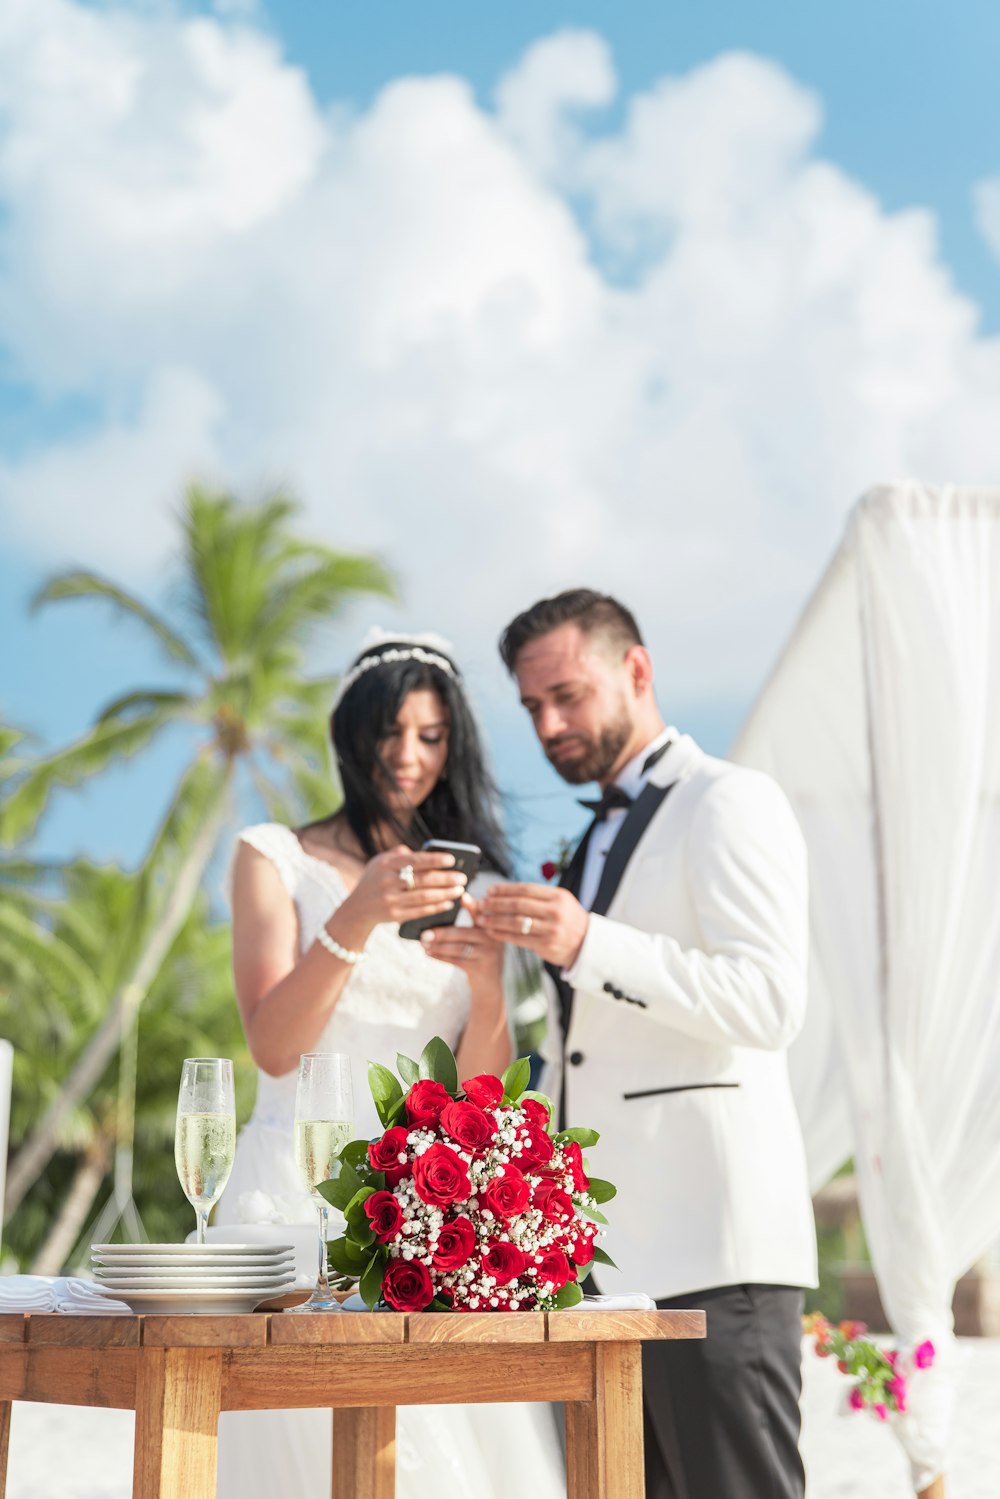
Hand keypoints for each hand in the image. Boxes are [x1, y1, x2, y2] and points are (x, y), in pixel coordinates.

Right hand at [344, 845, 467, 929]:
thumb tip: (424, 852)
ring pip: (423, 897)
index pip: (414, 860)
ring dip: (445, 893)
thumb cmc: (375, 880)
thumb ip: (399, 853)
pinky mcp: (394, 916)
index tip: (452, 859)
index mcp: (385, 864)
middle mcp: (387, 882)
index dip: (434, 860)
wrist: (356, 909)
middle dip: (446, 878)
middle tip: (463, 877)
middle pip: (422, 879)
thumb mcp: (380, 862)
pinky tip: (449, 903)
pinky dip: (436, 908)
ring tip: (459, 890)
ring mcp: (390, 900)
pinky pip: (419, 911)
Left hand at [420, 905, 504, 985]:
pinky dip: (440, 956)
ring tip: (424, 943)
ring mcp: (487, 954)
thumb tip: (441, 912)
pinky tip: (429, 953)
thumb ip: (470, 926)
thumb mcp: (481, 939)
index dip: (472, 905)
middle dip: (442, 933)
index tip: (462, 896)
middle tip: (424, 932)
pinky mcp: (480, 969)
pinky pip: (456, 961)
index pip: (480, 914)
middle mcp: (492, 939)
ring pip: (458, 948)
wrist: (490, 984)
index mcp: (490, 928)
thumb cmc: (479, 955)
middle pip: (463, 933)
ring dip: (438, 946)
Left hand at [476, 882, 588, 969]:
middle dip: (496, 904)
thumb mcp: (560, 902)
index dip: (505, 889)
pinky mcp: (546, 945)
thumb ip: (538, 897)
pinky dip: (502, 934)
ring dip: (495, 919)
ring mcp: (551, 929)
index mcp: (558, 896)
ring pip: (516, 922)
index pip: (526, 889)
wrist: (587, 944)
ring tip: (481, 918)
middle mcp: (555, 911)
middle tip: (481, 904)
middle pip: (518, 904)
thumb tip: (505, 892)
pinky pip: (518, 938)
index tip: (489, 890)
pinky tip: (491, 932)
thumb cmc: (568, 920)